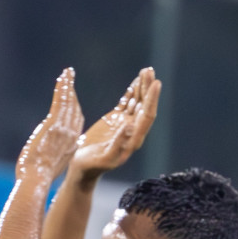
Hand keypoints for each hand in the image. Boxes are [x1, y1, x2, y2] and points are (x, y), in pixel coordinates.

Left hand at [16, 68, 83, 184]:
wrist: (37, 178)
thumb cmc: (37, 177)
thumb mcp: (49, 166)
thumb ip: (51, 155)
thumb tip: (43, 154)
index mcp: (70, 145)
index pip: (77, 122)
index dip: (75, 109)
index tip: (73, 99)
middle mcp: (71, 135)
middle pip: (74, 109)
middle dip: (72, 93)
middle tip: (70, 80)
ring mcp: (64, 129)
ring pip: (68, 102)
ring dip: (68, 86)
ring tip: (67, 73)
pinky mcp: (54, 124)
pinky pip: (61, 101)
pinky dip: (62, 88)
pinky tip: (63, 78)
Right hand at [71, 67, 160, 181]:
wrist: (82, 168)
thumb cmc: (92, 167)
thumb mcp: (104, 157)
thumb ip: (118, 143)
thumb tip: (130, 125)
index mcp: (133, 139)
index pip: (147, 115)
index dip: (152, 99)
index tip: (156, 83)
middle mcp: (133, 130)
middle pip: (144, 105)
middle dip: (147, 88)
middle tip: (149, 70)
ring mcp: (124, 124)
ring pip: (137, 102)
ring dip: (141, 86)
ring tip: (146, 70)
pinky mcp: (115, 121)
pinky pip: (126, 103)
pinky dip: (131, 92)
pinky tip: (135, 81)